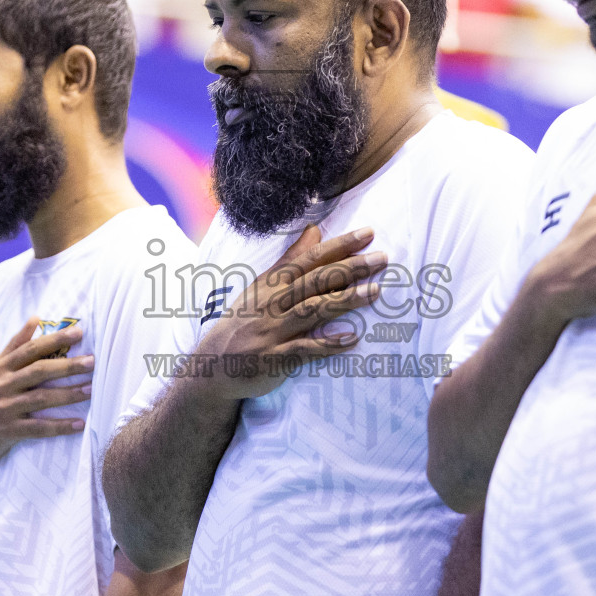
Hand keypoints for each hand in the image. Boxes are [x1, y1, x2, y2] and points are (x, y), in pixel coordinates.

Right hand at [0, 318, 93, 476]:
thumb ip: (15, 345)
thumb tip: (36, 317)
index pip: (30, 349)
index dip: (55, 339)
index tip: (78, 332)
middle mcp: (1, 385)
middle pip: (39, 371)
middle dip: (68, 365)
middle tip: (92, 361)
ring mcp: (4, 409)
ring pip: (42, 398)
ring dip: (69, 394)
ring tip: (91, 390)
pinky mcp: (8, 432)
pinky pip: (39, 428)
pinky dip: (60, 426)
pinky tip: (79, 424)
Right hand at [193, 225, 387, 401]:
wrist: (213, 365)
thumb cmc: (244, 321)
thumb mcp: (262, 286)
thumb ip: (290, 259)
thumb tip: (315, 229)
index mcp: (272, 284)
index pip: (310, 259)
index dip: (339, 245)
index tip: (367, 234)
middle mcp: (273, 303)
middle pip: (316, 281)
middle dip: (350, 268)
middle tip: (382, 258)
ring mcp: (273, 330)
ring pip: (313, 310)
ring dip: (345, 300)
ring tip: (375, 292)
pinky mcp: (275, 358)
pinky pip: (304, 349)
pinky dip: (328, 344)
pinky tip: (352, 339)